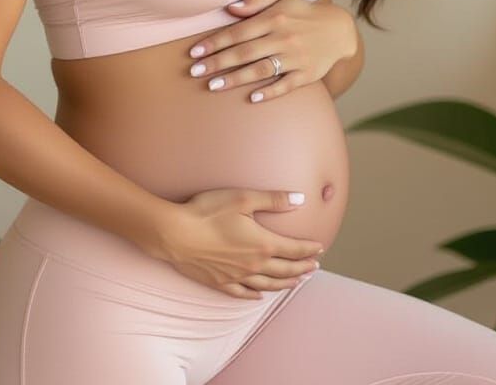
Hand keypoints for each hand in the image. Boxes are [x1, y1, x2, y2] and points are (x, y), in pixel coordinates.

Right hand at [152, 187, 324, 299]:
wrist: (175, 234)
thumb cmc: (208, 212)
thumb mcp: (243, 198)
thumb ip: (273, 200)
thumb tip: (300, 199)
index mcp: (262, 244)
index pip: (293, 249)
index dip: (308, 249)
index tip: (320, 248)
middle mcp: (253, 265)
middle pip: (284, 270)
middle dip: (301, 268)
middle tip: (314, 268)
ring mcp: (236, 277)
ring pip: (267, 285)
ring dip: (285, 284)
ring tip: (296, 282)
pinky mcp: (219, 283)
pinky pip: (243, 294)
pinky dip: (255, 295)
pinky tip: (259, 297)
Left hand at [187, 0, 357, 102]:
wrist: (339, 31)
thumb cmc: (302, 13)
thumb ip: (256, 1)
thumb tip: (230, 8)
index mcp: (275, 18)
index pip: (238, 32)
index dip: (215, 42)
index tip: (194, 52)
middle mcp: (284, 38)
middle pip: (245, 53)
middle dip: (218, 63)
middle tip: (195, 72)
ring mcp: (296, 58)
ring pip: (261, 70)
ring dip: (235, 79)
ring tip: (213, 86)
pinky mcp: (307, 75)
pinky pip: (285, 85)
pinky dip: (269, 92)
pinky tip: (252, 98)